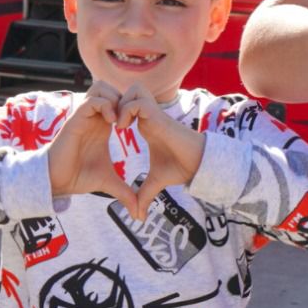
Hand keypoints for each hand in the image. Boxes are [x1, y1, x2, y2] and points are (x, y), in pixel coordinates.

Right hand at [47, 82, 138, 215]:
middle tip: (131, 119)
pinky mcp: (76, 119)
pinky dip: (105, 105)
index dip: (131, 107)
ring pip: (101, 88)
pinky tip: (113, 124)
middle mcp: (94, 117)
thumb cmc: (79, 177)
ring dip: (115, 99)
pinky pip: (92, 100)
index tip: (139, 124)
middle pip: (110, 88)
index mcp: (102, 126)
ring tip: (121, 121)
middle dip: (124, 98)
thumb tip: (138, 212)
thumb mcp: (108, 182)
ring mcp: (84, 116)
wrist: (57, 181)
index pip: (118, 101)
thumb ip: (125, 192)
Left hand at [117, 83, 204, 219]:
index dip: (117, 112)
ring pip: (133, 90)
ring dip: (122, 104)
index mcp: (147, 125)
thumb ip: (143, 195)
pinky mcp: (158, 115)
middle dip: (117, 102)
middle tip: (111, 123)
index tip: (110, 130)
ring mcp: (154, 113)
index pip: (128, 105)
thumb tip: (137, 217)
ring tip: (118, 125)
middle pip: (129, 91)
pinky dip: (127, 110)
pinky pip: (137, 101)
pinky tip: (124, 128)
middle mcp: (149, 115)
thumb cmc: (179, 167)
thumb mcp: (155, 182)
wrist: (197, 164)